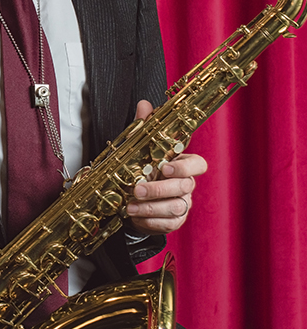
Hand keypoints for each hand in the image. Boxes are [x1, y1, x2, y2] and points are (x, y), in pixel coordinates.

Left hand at [125, 100, 207, 234]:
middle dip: (159, 189)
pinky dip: (151, 221)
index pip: (198, 165)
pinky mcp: (175, 221)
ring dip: (151, 208)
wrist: (135, 198)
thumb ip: (145, 127)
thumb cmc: (143, 170)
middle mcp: (186, 185)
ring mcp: (183, 204)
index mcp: (183, 164)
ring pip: (175, 207)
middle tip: (137, 189)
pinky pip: (168, 224)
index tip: (165, 167)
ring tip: (130, 206)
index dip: (184, 167)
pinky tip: (136, 217)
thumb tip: (145, 104)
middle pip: (183, 187)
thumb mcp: (141, 149)